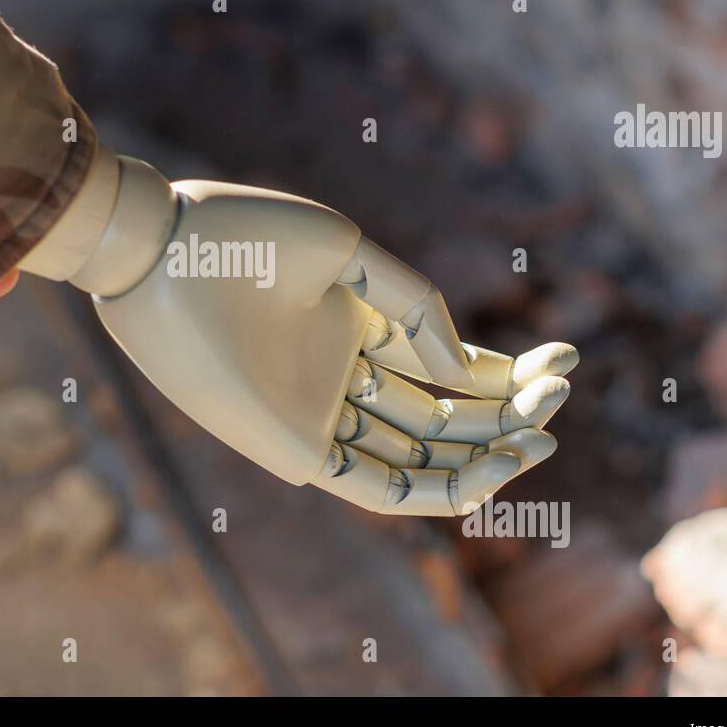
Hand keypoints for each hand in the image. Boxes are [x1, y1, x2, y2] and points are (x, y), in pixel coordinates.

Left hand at [91, 176, 576, 515]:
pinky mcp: (297, 453)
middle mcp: (342, 378)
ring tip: (543, 435)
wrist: (162, 252)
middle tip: (561, 393)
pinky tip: (497, 466)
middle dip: (508, 410)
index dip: (507, 373)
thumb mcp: (348, 254)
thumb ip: (416, 308)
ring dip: (487, 455)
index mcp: (355, 326)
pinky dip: (443, 490)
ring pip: (422, 460)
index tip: (564, 362)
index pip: (445, 368)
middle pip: (444, 416)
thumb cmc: (243, 235)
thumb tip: (466, 369)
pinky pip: (382, 490)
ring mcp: (321, 418)